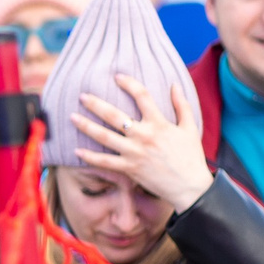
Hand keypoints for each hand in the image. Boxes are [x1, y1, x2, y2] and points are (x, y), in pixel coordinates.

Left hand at [69, 75, 213, 211]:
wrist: (190, 187)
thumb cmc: (191, 156)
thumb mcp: (190, 127)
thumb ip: (181, 105)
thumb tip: (174, 84)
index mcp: (159, 123)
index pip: (142, 96)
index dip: (129, 83)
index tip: (117, 77)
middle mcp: (143, 136)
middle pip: (114, 116)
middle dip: (96, 104)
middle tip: (82, 96)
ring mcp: (134, 153)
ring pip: (104, 137)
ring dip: (86, 126)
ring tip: (72, 117)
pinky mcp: (129, 168)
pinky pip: (105, 162)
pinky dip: (90, 157)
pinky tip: (77, 150)